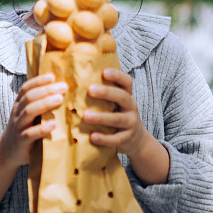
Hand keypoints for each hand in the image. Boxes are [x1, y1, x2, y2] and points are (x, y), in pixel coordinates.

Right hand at [0, 72, 66, 169]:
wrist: (7, 152)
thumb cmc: (24, 129)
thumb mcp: (28, 115)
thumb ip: (39, 104)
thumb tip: (62, 91)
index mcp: (19, 104)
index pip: (26, 88)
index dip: (38, 81)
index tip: (52, 76)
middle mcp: (17, 113)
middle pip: (29, 97)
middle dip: (46, 90)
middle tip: (63, 87)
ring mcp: (18, 127)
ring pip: (29, 112)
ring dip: (45, 104)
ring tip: (60, 99)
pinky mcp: (21, 141)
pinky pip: (30, 134)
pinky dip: (42, 128)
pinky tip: (54, 124)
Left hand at [83, 68, 170, 184]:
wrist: (137, 140)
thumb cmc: (118, 115)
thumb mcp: (116, 103)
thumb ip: (103, 93)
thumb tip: (75, 79)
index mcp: (127, 95)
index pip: (126, 81)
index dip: (117, 75)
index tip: (104, 72)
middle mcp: (131, 107)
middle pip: (122, 97)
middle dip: (106, 93)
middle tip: (90, 90)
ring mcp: (131, 123)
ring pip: (118, 119)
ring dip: (101, 117)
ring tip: (86, 116)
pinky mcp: (127, 139)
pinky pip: (116, 139)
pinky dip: (105, 138)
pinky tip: (92, 137)